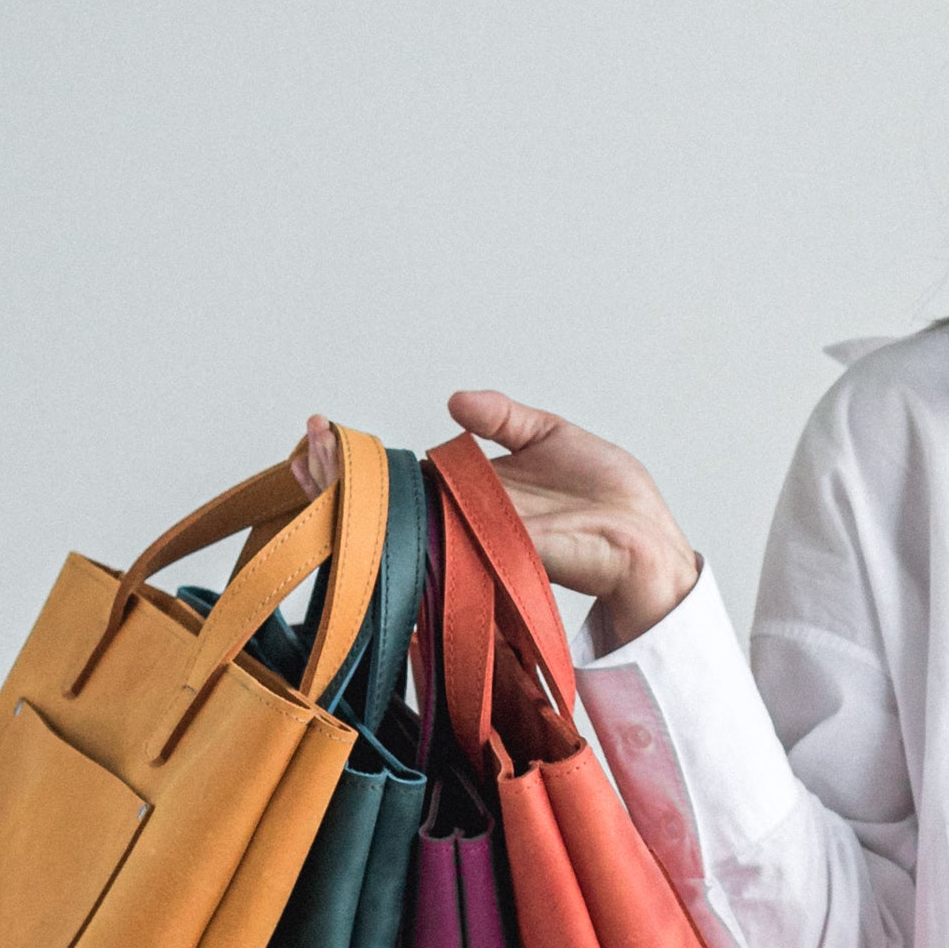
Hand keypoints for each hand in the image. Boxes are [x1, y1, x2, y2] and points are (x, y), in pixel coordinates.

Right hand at [297, 393, 699, 645]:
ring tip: (313, 461)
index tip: (318, 433)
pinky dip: (405, 518)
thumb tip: (454, 400)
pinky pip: (444, 533)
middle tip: (302, 448)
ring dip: (354, 493)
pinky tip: (368, 498)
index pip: (400, 476)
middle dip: (336, 476)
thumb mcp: (551, 436)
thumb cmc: (609, 497)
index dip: (358, 460)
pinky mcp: (497, 547)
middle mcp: (466, 517)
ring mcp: (476, 535)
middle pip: (386, 500)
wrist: (646, 538)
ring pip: (400, 518)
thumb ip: (504, 418)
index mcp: (473, 492)